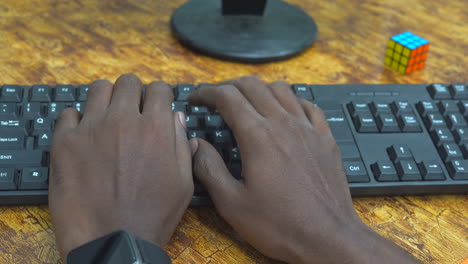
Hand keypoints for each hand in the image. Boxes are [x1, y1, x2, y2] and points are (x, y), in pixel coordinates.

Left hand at [49, 74, 192, 257]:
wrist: (114, 242)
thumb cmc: (154, 215)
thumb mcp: (183, 183)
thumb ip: (182, 145)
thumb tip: (177, 117)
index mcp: (156, 128)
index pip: (159, 89)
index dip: (159, 96)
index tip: (155, 107)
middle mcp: (123, 120)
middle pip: (128, 82)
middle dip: (134, 93)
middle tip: (132, 111)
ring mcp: (91, 129)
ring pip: (98, 88)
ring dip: (107, 98)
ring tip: (107, 117)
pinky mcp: (64, 143)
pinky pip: (68, 113)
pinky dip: (77, 120)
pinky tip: (83, 135)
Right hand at [188, 76, 418, 263]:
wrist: (327, 237)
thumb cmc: (279, 225)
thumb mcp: (233, 204)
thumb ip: (209, 169)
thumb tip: (195, 145)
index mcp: (258, 137)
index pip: (227, 97)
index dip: (206, 93)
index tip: (196, 99)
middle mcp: (284, 124)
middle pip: (253, 85)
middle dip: (229, 86)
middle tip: (216, 98)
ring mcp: (308, 129)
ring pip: (282, 89)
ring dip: (259, 89)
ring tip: (248, 101)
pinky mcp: (325, 138)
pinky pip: (309, 105)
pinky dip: (292, 100)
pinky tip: (286, 111)